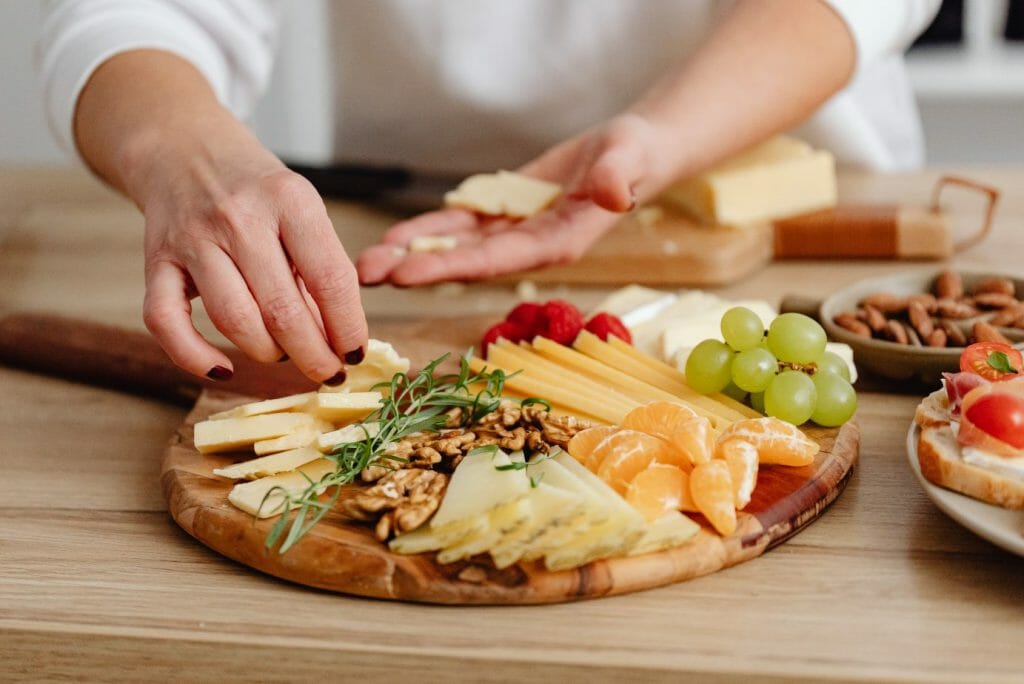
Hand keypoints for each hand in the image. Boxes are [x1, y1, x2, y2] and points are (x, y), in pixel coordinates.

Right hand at [127, 124, 367, 383]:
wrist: (184, 149)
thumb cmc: (256, 191)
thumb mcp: (301, 210)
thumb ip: (318, 267)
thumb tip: (338, 340)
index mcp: (290, 200)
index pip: (331, 279)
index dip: (348, 327)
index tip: (356, 354)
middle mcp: (240, 217)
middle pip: (283, 310)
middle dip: (313, 355)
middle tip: (327, 372)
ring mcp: (193, 239)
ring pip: (234, 320)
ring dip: (267, 353)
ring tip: (284, 355)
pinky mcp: (156, 260)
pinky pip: (166, 322)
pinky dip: (194, 356)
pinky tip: (222, 370)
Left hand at [356, 114, 663, 285]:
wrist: (634, 153)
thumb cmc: (637, 156)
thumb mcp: (629, 160)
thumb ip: (618, 178)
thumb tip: (612, 196)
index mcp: (556, 244)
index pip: (495, 260)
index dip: (450, 268)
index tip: (407, 275)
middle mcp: (529, 246)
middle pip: (465, 261)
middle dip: (416, 268)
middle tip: (365, 275)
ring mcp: (514, 233)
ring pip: (456, 246)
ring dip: (412, 254)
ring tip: (367, 262)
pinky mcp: (505, 215)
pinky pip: (460, 225)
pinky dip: (428, 231)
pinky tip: (395, 238)